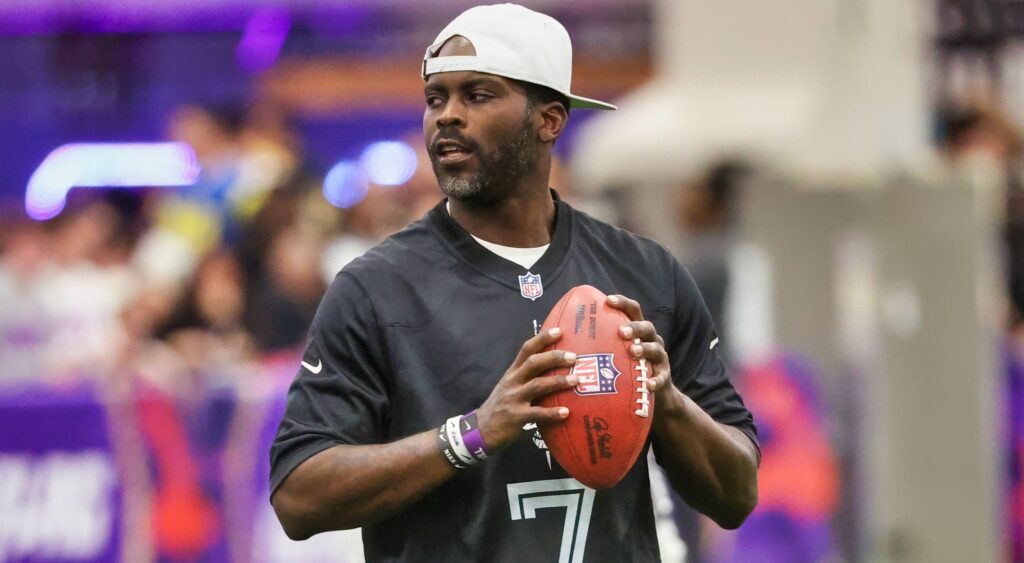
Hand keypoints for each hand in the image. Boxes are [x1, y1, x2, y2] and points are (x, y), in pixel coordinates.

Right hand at [476, 328, 577, 450]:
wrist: (480, 429)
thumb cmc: (502, 406)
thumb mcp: (510, 386)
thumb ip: (527, 377)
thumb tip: (554, 370)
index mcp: (513, 372)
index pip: (526, 349)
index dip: (542, 339)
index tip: (559, 330)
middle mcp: (513, 381)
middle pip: (534, 363)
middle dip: (554, 358)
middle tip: (574, 357)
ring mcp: (513, 398)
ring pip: (537, 385)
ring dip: (558, 382)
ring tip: (576, 380)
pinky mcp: (515, 417)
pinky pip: (536, 413)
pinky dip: (552, 413)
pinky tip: (566, 412)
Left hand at [606, 295, 674, 403]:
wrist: (652, 394)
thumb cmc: (625, 369)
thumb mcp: (614, 354)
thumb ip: (596, 344)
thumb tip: (563, 334)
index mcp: (637, 331)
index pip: (632, 311)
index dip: (622, 303)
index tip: (608, 300)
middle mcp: (651, 340)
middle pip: (647, 327)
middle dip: (635, 327)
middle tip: (622, 331)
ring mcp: (659, 358)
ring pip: (655, 349)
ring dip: (645, 348)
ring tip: (633, 351)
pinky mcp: (664, 377)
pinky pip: (662, 377)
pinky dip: (656, 380)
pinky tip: (648, 384)